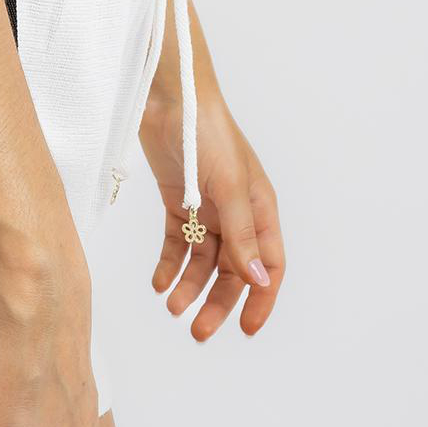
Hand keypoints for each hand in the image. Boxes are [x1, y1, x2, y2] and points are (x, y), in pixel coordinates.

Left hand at [139, 0, 284, 340]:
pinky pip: (176, 242)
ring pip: (202, 260)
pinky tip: (158, 283)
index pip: (268, 266)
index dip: (260, 300)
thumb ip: (242, 235)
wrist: (168, 96)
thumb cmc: (208, 133)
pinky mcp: (177, 199)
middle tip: (196, 330)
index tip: (246, 330)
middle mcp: (237, 212)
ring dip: (188, 285)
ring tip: (170, 306)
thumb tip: (258, 281)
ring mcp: (207, 207)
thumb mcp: (229, 187)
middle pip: (233, 270)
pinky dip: (168, 264)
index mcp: (261, 209)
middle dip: (217, 302)